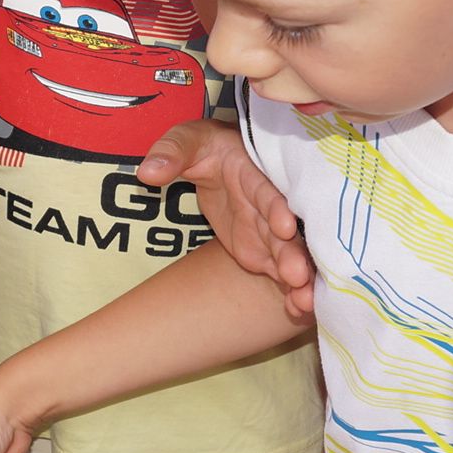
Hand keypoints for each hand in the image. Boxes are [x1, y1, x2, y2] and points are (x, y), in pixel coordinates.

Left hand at [138, 120, 311, 320]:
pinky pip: (282, 273)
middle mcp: (272, 207)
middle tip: (299, 277)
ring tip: (305, 303)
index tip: (284, 227)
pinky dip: (292, 292)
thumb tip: (148, 173)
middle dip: (294, 254)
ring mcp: (272, 234)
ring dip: (300, 280)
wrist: (221, 167)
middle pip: (285, 232)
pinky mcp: (266, 254)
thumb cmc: (207, 149)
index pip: (268, 192)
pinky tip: (299, 311)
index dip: (278, 208)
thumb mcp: (189, 141)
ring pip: (289, 257)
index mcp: (256, 177)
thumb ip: (172, 152)